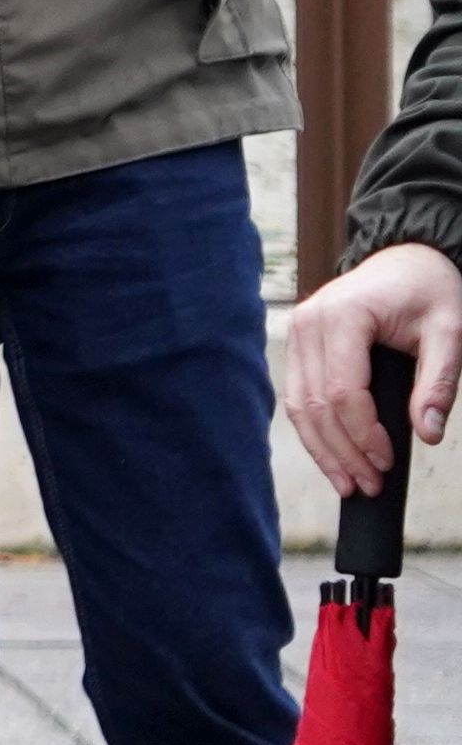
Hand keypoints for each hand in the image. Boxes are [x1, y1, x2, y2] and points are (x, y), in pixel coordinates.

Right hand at [280, 238, 461, 497]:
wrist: (409, 258)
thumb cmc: (429, 291)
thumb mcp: (449, 333)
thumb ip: (438, 383)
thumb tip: (427, 433)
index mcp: (342, 316)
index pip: (343, 391)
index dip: (364, 435)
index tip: (386, 463)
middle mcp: (308, 323)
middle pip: (315, 404)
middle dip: (342, 452)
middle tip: (369, 486)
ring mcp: (298, 333)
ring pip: (298, 405)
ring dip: (322, 449)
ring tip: (348, 483)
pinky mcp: (299, 345)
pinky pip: (298, 395)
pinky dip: (313, 430)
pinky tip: (332, 456)